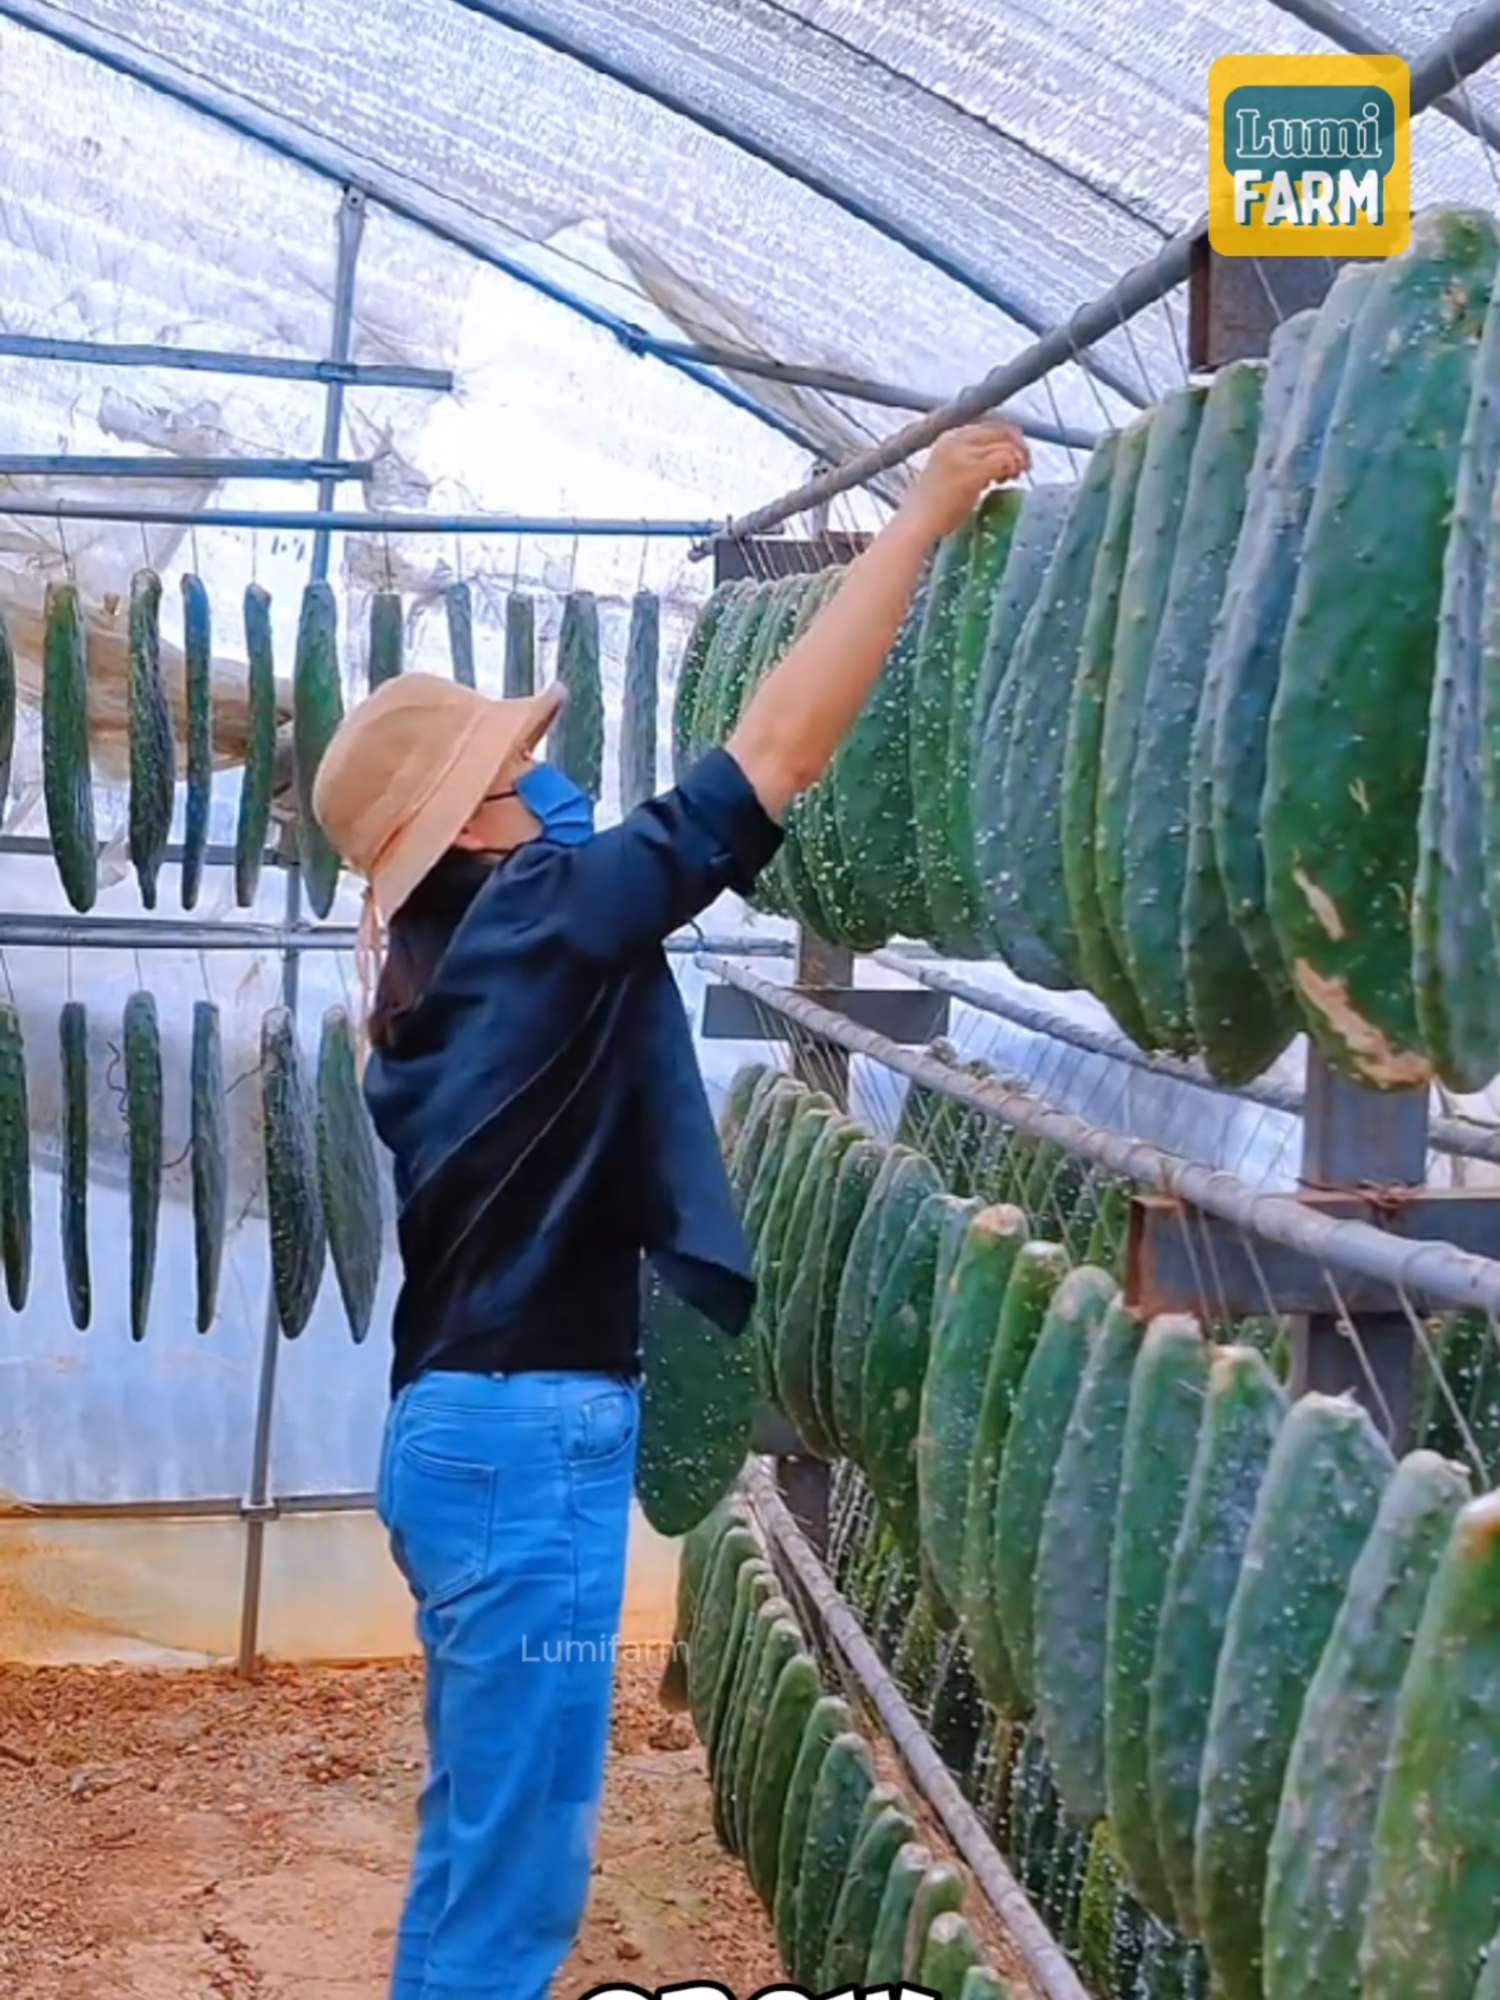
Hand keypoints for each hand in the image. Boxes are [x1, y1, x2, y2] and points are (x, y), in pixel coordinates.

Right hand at [897, 420, 1030, 541]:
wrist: (916, 525)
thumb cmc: (931, 509)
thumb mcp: (948, 473)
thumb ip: (970, 460)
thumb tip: (1000, 459)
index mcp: (948, 437)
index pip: (989, 425)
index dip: (1007, 437)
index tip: (1014, 457)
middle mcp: (956, 439)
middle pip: (1001, 429)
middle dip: (1018, 445)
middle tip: (1023, 466)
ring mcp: (964, 454)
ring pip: (1005, 443)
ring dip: (1017, 458)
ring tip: (1013, 477)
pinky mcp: (973, 471)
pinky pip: (1005, 458)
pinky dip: (1012, 467)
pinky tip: (1006, 481)